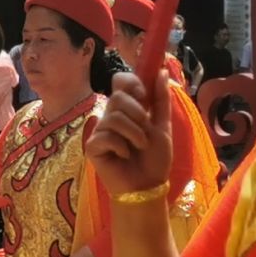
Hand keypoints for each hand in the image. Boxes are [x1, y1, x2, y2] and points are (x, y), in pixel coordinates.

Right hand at [85, 71, 170, 196]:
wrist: (148, 186)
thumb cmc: (155, 159)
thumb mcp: (163, 126)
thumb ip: (161, 100)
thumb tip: (162, 71)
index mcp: (127, 109)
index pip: (121, 82)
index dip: (132, 84)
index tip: (144, 96)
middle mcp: (111, 116)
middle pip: (118, 97)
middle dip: (138, 115)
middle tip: (144, 132)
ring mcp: (100, 131)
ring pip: (114, 117)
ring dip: (134, 134)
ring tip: (138, 148)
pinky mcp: (92, 146)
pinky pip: (106, 136)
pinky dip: (121, 147)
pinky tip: (123, 157)